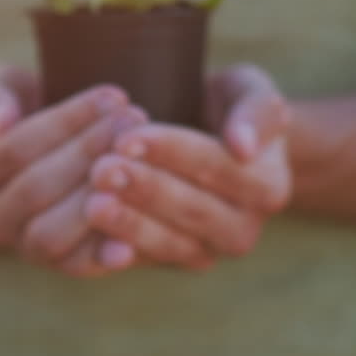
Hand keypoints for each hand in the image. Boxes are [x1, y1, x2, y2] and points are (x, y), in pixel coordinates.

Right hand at [0, 66, 207, 275]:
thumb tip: (1, 122)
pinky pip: (77, 266)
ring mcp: (24, 245)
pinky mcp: (61, 266)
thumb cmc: (33, 112)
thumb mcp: (6, 89)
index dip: (67, 121)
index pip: (16, 146)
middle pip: (36, 188)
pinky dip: (103, 255)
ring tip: (138, 163)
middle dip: (90, 151)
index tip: (114, 96)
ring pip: (50, 233)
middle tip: (135, 120)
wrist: (54, 157)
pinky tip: (130, 240)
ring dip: (97, 198)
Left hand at [84, 65, 291, 261]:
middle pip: (191, 209)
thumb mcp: (251, 92)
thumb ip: (258, 112)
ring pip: (167, 243)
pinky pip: (143, 262)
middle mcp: (242, 227)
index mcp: (268, 185)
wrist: (207, 140)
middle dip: (145, 189)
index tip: (129, 137)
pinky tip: (87, 234)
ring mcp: (206, 251)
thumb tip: (242, 146)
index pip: (216, 166)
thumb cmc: (227, 106)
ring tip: (93, 202)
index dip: (172, 152)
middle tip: (101, 169)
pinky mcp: (171, 263)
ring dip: (128, 224)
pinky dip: (113, 251)